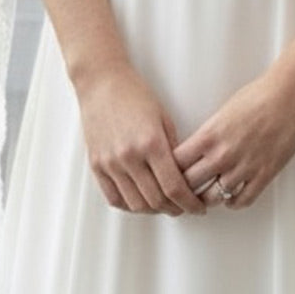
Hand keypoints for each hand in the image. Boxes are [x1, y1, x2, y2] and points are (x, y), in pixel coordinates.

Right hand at [74, 58, 206, 216]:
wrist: (102, 83)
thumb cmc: (136, 95)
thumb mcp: (164, 118)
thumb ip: (173, 149)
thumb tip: (184, 177)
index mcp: (151, 143)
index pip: (174, 187)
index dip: (189, 203)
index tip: (198, 207)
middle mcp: (129, 156)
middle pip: (156, 200)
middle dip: (175, 209)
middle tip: (185, 207)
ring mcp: (110, 163)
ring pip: (135, 204)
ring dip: (154, 210)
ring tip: (165, 205)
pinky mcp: (96, 165)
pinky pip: (114, 198)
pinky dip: (130, 206)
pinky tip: (141, 202)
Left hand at [173, 63, 294, 209]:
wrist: (291, 94)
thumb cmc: (259, 95)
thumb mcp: (223, 113)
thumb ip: (208, 135)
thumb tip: (198, 151)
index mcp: (209, 135)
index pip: (175, 163)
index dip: (169, 170)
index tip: (170, 173)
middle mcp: (223, 154)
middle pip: (189, 184)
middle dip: (183, 189)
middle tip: (182, 192)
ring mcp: (244, 167)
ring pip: (213, 198)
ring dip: (207, 199)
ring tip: (205, 197)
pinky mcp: (264, 174)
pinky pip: (242, 200)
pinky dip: (233, 202)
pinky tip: (231, 196)